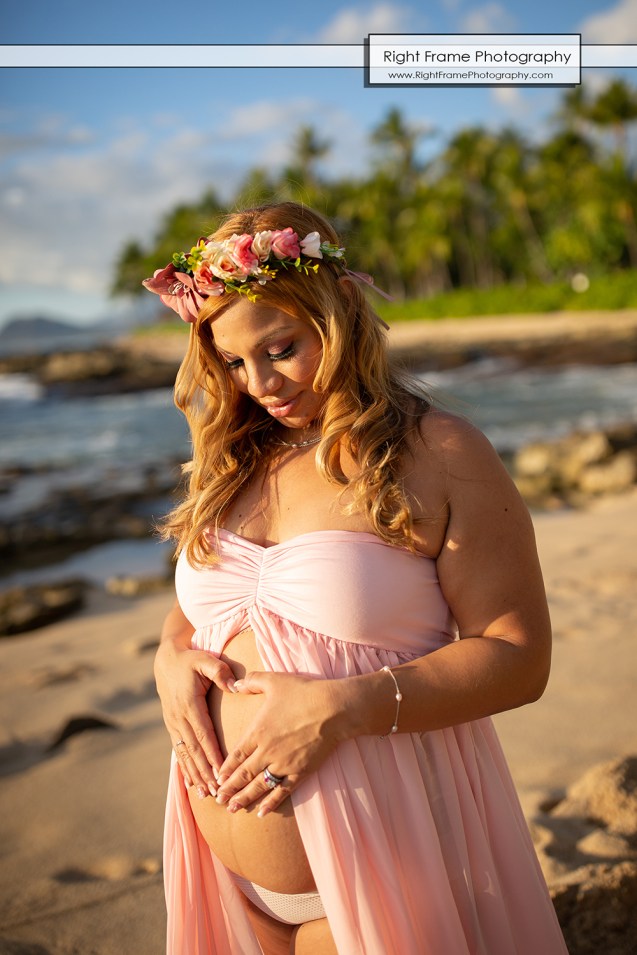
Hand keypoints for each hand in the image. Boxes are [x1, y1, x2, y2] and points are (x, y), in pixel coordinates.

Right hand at [154, 637, 236, 797]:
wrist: (166, 661)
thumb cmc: (191, 660)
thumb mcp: (205, 659)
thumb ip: (220, 670)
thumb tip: (234, 686)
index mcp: (189, 704)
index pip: (203, 734)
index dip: (212, 754)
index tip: (222, 772)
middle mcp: (179, 718)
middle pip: (194, 750)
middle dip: (205, 772)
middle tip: (217, 791)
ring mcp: (173, 724)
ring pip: (185, 754)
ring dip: (195, 775)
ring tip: (206, 794)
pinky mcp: (172, 726)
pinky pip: (179, 751)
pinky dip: (185, 768)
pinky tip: (192, 784)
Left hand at [215, 671, 344, 816]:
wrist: (334, 709)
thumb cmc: (304, 692)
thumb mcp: (274, 681)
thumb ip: (251, 681)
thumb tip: (234, 684)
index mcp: (258, 731)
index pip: (236, 755)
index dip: (225, 768)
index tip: (217, 778)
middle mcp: (267, 751)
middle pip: (243, 774)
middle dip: (229, 788)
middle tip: (218, 799)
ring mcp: (283, 764)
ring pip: (259, 786)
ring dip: (244, 799)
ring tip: (233, 809)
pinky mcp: (300, 772)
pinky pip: (282, 792)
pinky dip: (271, 803)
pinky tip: (262, 812)